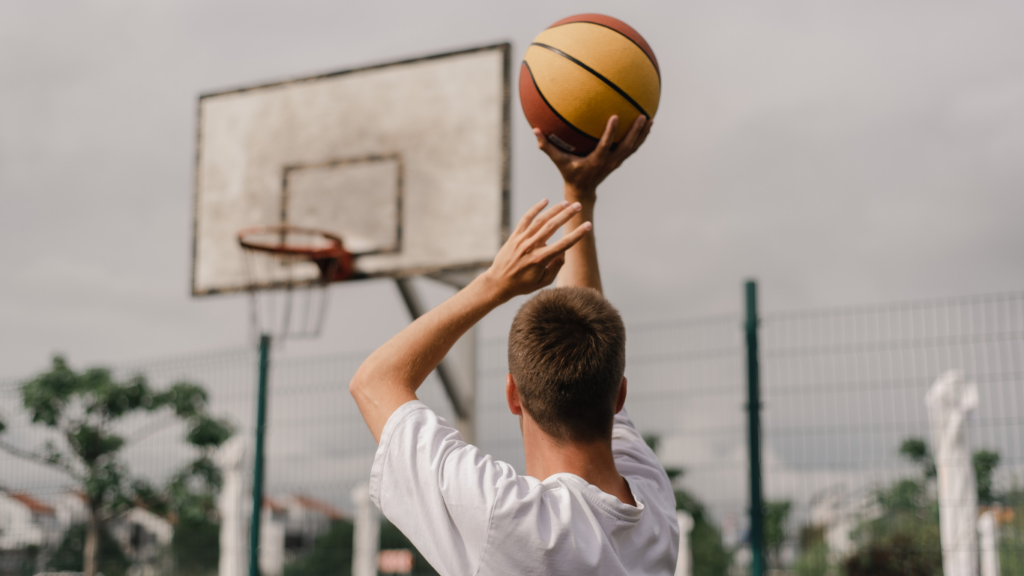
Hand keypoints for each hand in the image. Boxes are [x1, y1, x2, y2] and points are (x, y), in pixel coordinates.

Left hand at [483, 199, 591, 300]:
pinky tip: (545, 201)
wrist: (499, 282)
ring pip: (540, 220)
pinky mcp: (515, 236)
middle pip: (552, 226)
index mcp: (541, 259)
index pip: (564, 244)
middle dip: (567, 215)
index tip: (588, 225)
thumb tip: (564, 252)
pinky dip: (535, 209)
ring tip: (566, 203)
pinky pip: (526, 219)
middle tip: (578, 206)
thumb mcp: (543, 282)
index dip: (577, 234)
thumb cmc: (523, 284)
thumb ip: (556, 267)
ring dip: (554, 210)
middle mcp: (531, 247)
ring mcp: (522, 240)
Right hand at [534, 114, 652, 200]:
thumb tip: (535, 130)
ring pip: (633, 148)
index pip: (605, 146)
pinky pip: (632, 149)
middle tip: (642, 116)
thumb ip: (547, 147)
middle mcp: (609, 162)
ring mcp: (616, 163)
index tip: (616, 116)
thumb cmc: (569, 173)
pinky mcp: (618, 161)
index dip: (611, 132)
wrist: (582, 191)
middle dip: (635, 132)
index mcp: (596, 161)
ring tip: (650, 119)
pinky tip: (646, 126)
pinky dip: (640, 138)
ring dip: (642, 135)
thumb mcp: (558, 161)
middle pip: (626, 147)